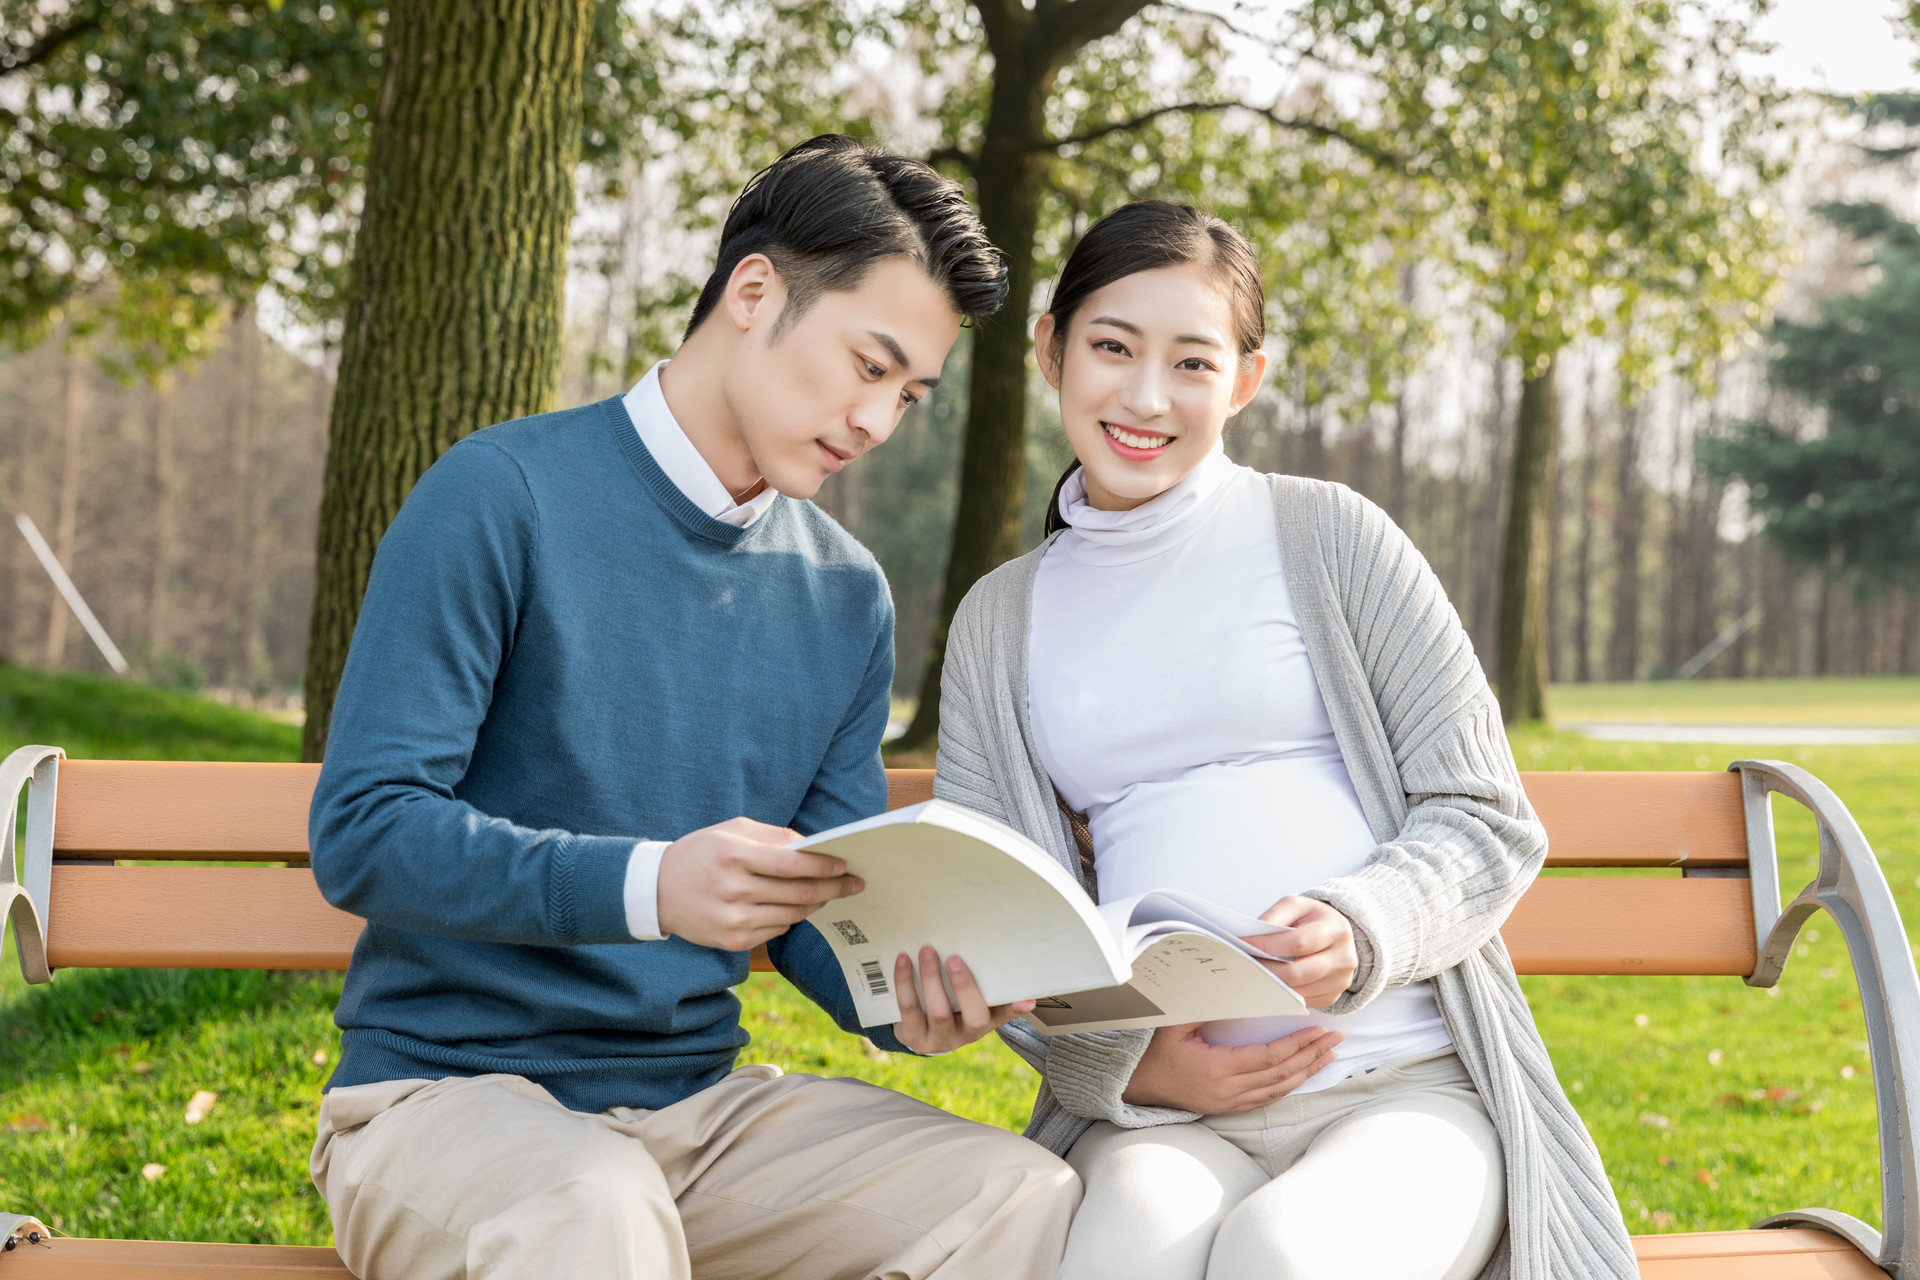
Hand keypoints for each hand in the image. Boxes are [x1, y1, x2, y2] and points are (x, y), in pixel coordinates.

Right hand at [656, 817, 863, 951]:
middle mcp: (734, 890)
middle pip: (798, 893)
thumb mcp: (731, 831)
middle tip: (854, 883)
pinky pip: (777, 931)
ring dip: (816, 904)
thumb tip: (811, 846)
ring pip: (792, 915)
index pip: (792, 864)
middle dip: (833, 888)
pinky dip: (791, 919)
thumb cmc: (700, 853)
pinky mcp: (732, 941)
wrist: (655, 891)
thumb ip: (773, 836)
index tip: (845, 864)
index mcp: (734, 856)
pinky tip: (796, 908)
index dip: (824, 865)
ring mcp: (733, 920)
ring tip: (829, 894)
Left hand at [890, 947, 1035, 1054]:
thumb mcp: (971, 1003)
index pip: (1003, 1015)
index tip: (1028, 999)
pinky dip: (905, 981)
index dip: (1014, 1008)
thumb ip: (988, 990)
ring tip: (927, 951)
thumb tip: (1018, 982)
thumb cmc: (951, 1009)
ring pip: (938, 1012)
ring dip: (931, 978)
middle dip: (964, 986)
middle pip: (973, 1018)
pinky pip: (909, 1008)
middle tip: (955, 958)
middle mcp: (964, 1036)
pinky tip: (903, 960)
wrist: (919, 1031)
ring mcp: (938, 1039)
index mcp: (983, 1023)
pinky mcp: (912, 1037)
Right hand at [1121, 1023, 1341, 1112]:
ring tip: (1328, 1057)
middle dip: (1312, 1057)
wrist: (1134, 1084)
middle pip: (1281, 1075)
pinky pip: (1265, 1099)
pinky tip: (1301, 1075)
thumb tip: (1232, 984)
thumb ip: (1202, 1005)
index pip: (1270, 1057)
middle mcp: (1228, 1091)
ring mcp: (1228, 1103)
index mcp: (1218, 1069)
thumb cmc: (1151, 1051)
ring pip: (1278, 1090)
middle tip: (1337, 1041)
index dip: (1298, 1044)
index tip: (1319, 1030)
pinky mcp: (1226, 1107)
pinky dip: (1287, 1086)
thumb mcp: (1173, 1023)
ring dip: (1306, 1073)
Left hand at [1244, 896, 1358, 1009]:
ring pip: (1299, 991)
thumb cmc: (1312, 918)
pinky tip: (1268, 984)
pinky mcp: (1333, 996)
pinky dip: (1283, 995)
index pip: (1298, 942)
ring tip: (1251, 976)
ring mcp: (1341, 980)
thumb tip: (1251, 937)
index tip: (1244, 945)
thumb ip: (1275, 917)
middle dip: (1266, 971)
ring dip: (1271, 985)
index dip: (1268, 946)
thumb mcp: (1296, 906)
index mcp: (1335, 929)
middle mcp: (1344, 957)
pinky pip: (1303, 1001)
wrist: (1337, 932)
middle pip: (1297, 973)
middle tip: (1243, 966)